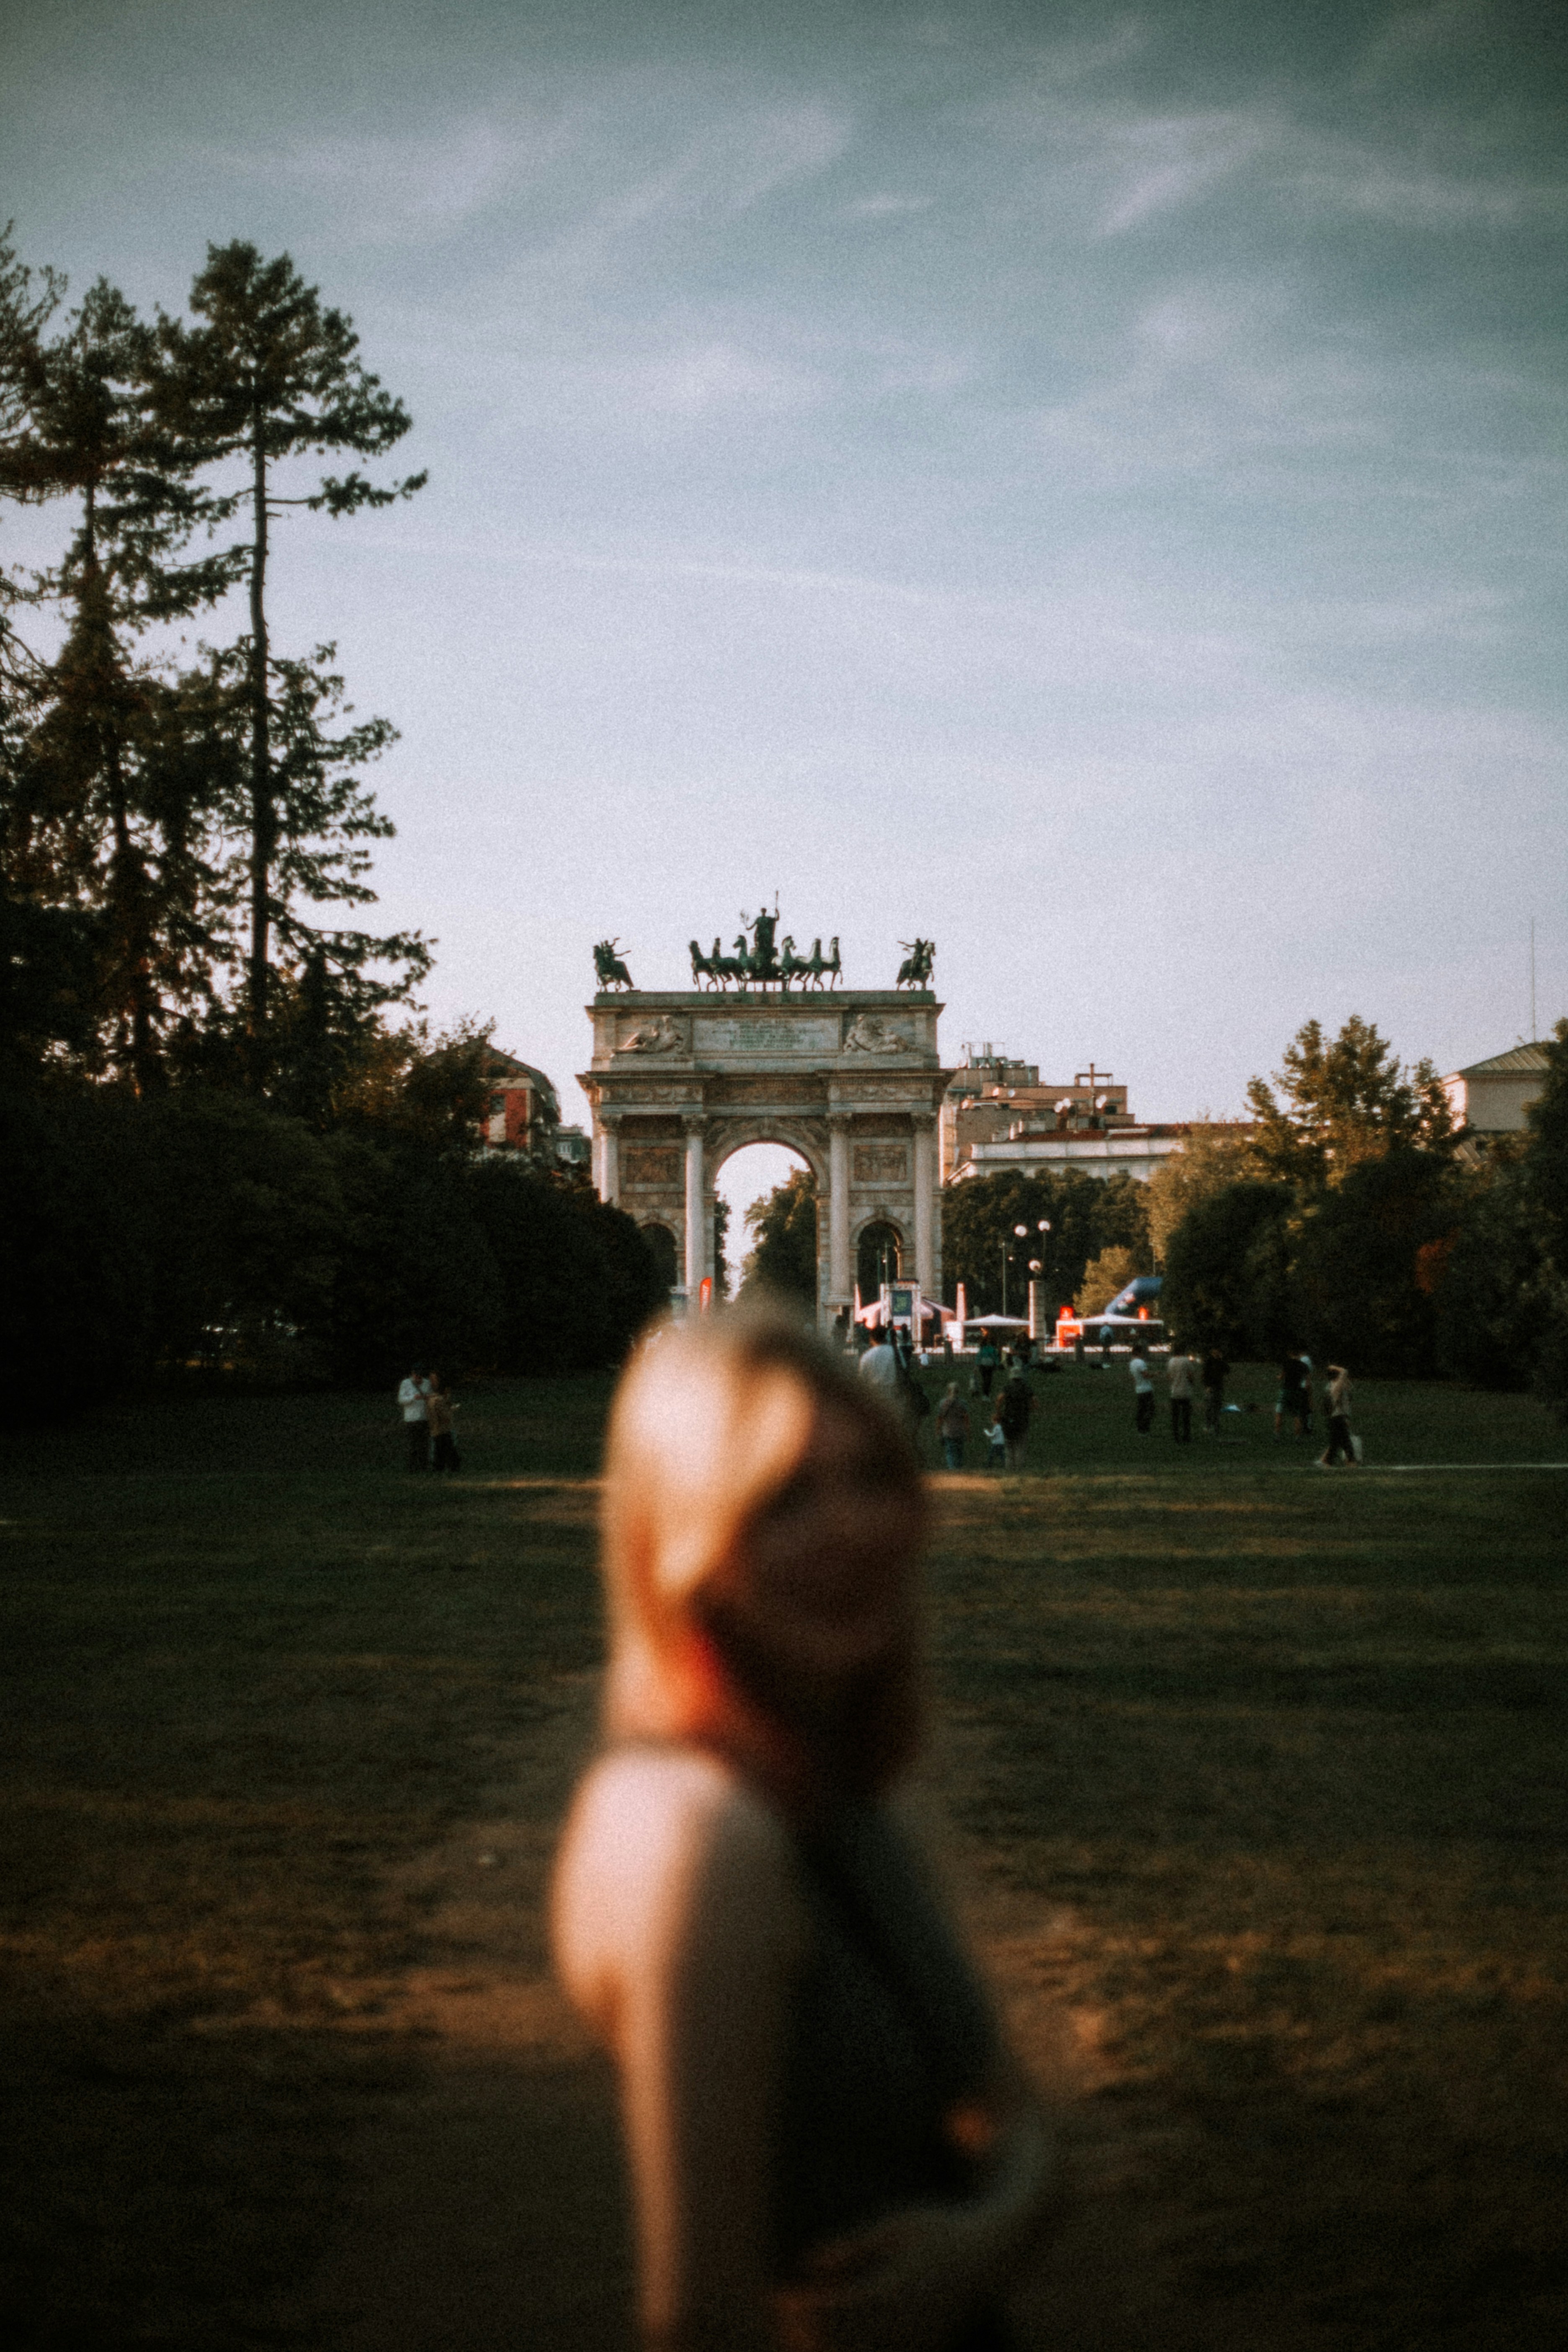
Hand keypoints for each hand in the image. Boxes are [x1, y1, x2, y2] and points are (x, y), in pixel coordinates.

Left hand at [775, 2203, 988, 2351]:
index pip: (836, 2311)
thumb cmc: (938, 2230)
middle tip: (782, 2313)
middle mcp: (904, 2323)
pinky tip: (835, 2336)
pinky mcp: (925, 2349)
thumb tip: (809, 2263)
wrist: (993, 2255)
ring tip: (797, 2328)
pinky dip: (855, 2350)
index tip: (779, 2293)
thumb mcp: (895, 2226)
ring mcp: (916, 2342)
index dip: (803, 2307)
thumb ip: (852, 2246)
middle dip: (807, 2331)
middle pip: (842, 2342)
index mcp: (894, 2290)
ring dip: (826, 2345)